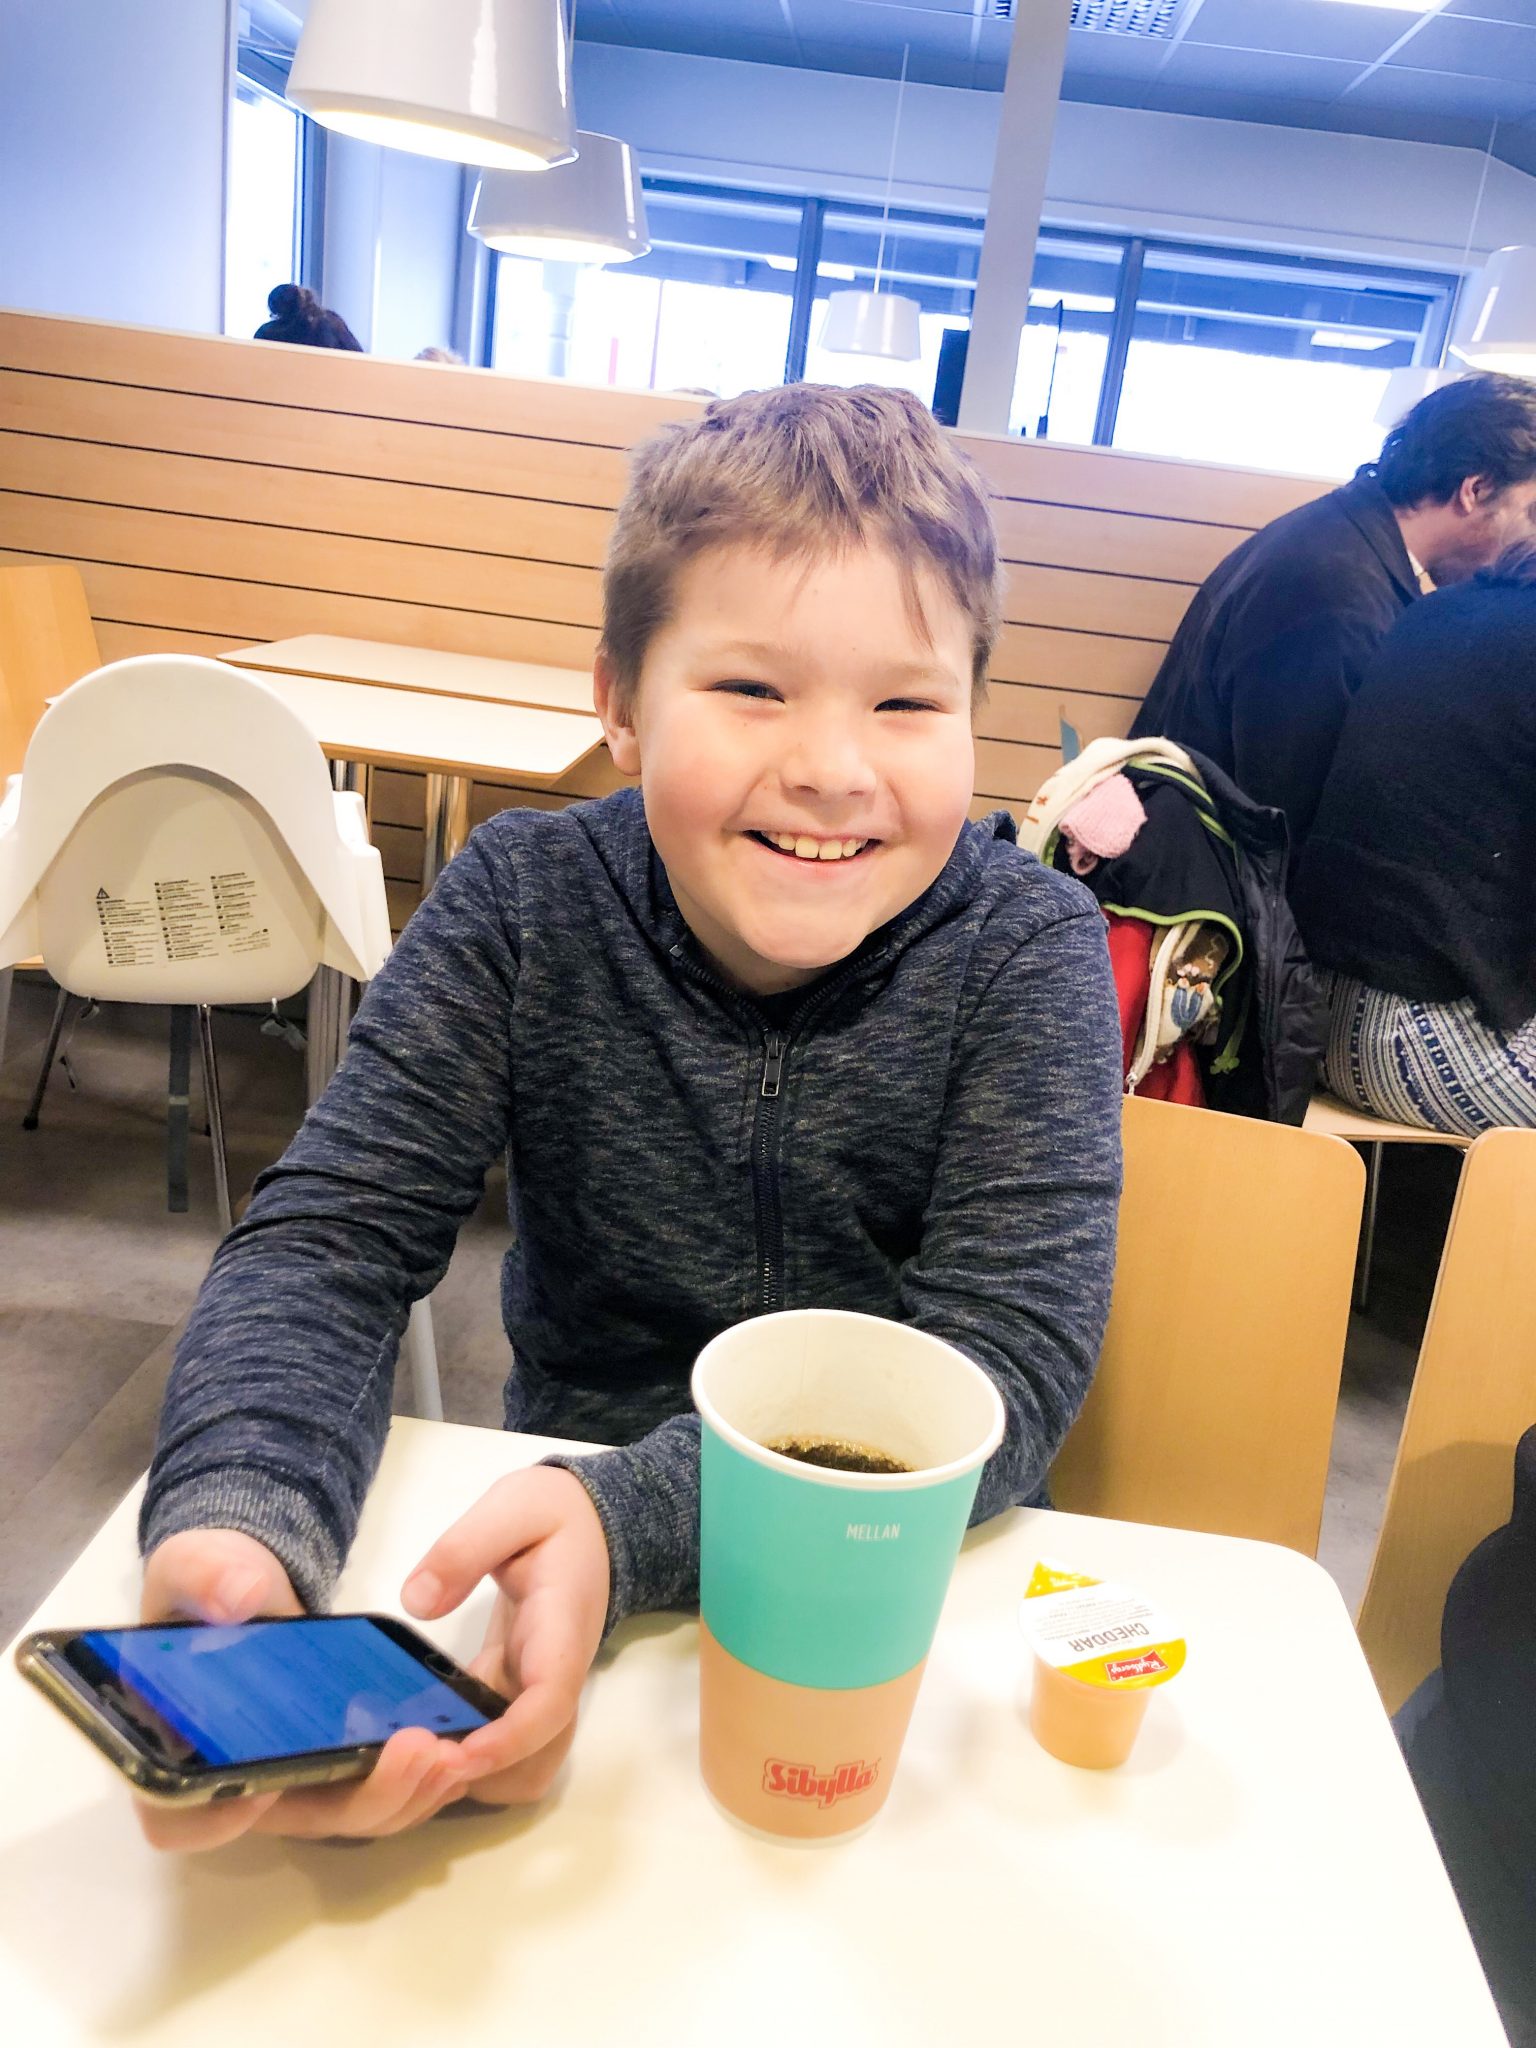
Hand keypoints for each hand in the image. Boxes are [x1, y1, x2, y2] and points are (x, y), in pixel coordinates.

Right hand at [135, 1529, 472, 1851]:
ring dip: (404, 1795)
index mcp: (176, 1750)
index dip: (216, 1819)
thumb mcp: (197, 1566)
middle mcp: (236, 1781)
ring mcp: (294, 1775)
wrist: (253, 1579)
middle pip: (293, 1821)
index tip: (265, 1787)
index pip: (179, 1818)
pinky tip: (457, 1745)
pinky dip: (417, 1776)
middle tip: (419, 1753)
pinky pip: (377, 1786)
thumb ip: (208, 1576)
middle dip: (362, 1799)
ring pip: (347, 1813)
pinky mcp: (338, 1759)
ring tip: (452, 1752)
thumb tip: (242, 1597)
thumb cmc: (209, 1581)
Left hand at [401, 1464, 610, 1805]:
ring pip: (522, 1761)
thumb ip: (464, 1548)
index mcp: (560, 1628)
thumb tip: (417, 1602)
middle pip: (540, 1758)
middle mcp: (554, 1671)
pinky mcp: (516, 1684)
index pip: (550, 1702)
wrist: (590, 1518)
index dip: (510, 1740)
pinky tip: (414, 1731)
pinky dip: (464, 1750)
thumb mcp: (511, 1507)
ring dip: (475, 1774)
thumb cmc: (553, 1511)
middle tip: (417, 1761)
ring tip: (411, 1753)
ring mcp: (537, 1684)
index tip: (458, 1755)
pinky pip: (498, 1738)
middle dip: (487, 1776)